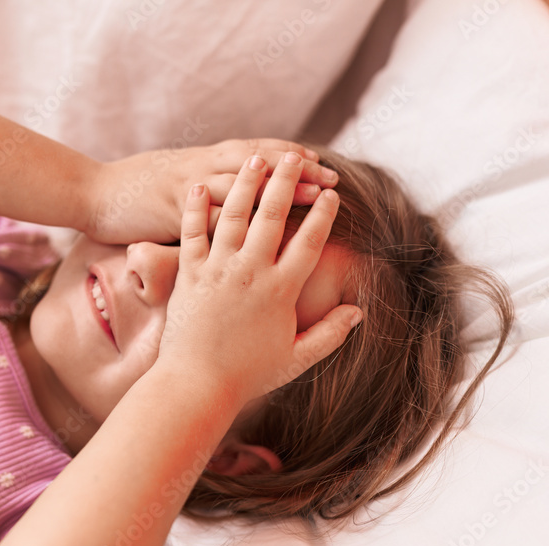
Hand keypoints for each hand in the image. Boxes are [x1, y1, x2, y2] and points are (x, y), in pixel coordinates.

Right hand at [84, 139, 337, 244]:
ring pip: (243, 186)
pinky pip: (214, 216)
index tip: (320, 164)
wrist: (88, 193)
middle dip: (297, 173)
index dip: (288, 156)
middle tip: (332, 180)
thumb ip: (200, 184)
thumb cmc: (128, 193)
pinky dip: (244, 221)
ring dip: (281, 191)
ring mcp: (188, 190)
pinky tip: (268, 232)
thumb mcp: (170, 178)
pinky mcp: (173, 213)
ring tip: (315, 198)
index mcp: (202, 161)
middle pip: (258, 166)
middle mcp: (200, 169)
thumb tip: (224, 193)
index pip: (254, 152)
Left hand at [155, 153, 362, 412]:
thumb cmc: (248, 376)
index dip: (322, 215)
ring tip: (257, 160)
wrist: (197, 384)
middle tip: (295, 158)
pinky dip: (196, 208)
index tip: (331, 194)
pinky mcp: (189, 274)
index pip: (309, 242)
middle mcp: (251, 272)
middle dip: (286, 182)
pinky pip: (192, 233)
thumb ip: (330, 334)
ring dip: (246, 184)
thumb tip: (359, 313)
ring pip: (234, 215)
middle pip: (272, 216)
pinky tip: (201, 186)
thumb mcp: (297, 358)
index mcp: (281, 291)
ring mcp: (218, 270)